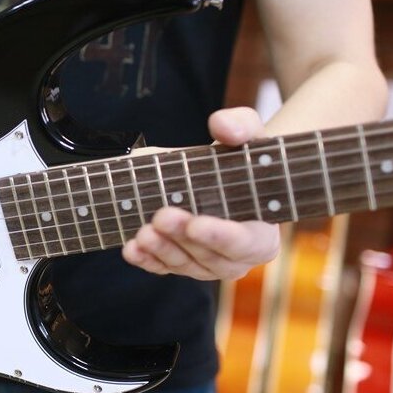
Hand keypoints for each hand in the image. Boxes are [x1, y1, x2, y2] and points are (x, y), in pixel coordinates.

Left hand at [121, 107, 280, 280]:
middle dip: (181, 237)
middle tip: (161, 216)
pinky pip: (162, 267)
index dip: (221, 236)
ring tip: (143, 232)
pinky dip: (146, 260)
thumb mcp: (249, 137)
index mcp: (261, 236)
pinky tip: (131, 248)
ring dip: (161, 249)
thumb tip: (223, 125)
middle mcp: (234, 259)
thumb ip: (243, 127)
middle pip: (208, 256)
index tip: (196, 224)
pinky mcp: (179, 265)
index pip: (245, 243)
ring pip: (183, 264)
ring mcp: (205, 265)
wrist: (221, 178)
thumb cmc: (241, 159)